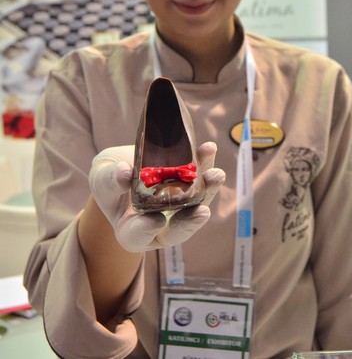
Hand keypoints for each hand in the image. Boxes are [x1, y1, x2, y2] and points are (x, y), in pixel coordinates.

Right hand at [88, 143, 224, 252]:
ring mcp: (178, 208)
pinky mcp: (190, 188)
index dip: (147, 230)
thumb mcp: (102, 178)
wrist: (124, 163)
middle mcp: (159, 225)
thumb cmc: (109, 179)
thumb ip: (109, 180)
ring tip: (216, 174)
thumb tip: (124, 173)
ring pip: (197, 205)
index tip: (155, 220)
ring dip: (208, 190)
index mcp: (131, 230)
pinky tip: (208, 149)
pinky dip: (206, 165)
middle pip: (177, 229)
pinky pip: (201, 180)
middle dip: (191, 220)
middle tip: (203, 211)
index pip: (138, 236)